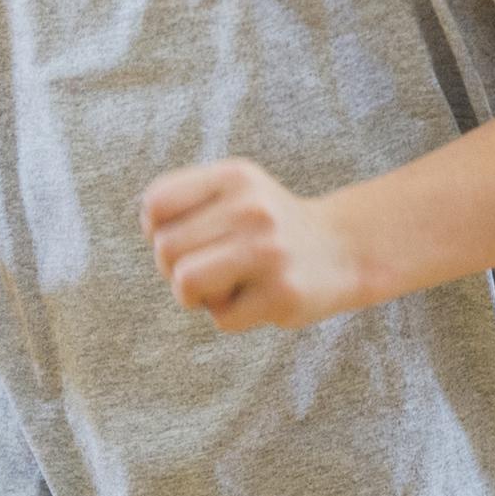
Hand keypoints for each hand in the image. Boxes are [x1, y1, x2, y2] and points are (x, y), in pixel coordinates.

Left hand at [139, 160, 364, 331]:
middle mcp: (252, 208)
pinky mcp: (283, 294)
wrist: (344, 250)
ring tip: (224, 286)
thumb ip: (184, 200)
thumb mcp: (234, 191)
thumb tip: (151, 231)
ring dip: (196, 295)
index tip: (185, 236)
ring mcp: (269, 251)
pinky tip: (257, 298)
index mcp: (235, 176)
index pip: (155, 204)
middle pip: (164, 249)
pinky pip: (222, 318)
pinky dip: (232, 315)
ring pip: (185, 283)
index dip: (156, 229)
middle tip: (209, 266)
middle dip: (175, 267)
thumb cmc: (269, 225)